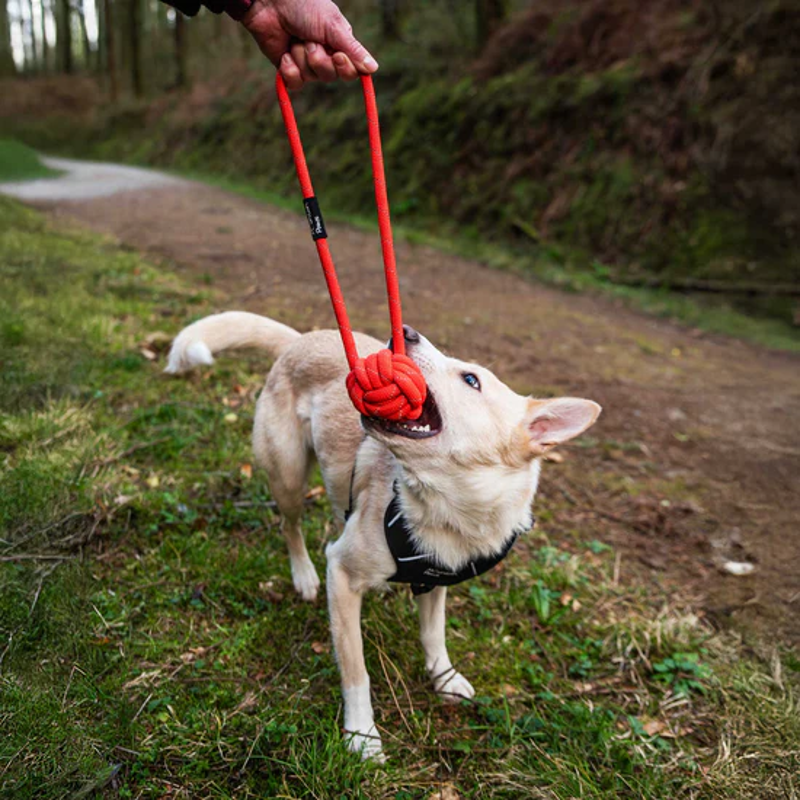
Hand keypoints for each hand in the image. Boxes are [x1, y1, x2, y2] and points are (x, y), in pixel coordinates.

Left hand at [241, 0, 377, 89]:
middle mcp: (325, 56)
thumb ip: (353, 49)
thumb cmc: (304, 6)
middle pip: (330, 76)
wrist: (271, 2)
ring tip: (295, 38)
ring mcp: (305, 63)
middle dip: (317, 58)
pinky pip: (295, 84)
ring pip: (311, 78)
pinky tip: (285, 53)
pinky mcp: (288, 68)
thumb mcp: (333, 26)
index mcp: (339, 45)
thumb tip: (374, 69)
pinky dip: (289, 69)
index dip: (344, 68)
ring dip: (301, 57)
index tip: (337, 55)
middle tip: (308, 38)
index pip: (351, 71)